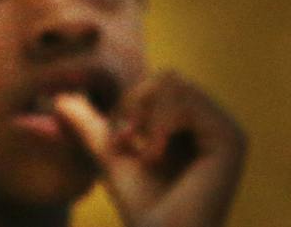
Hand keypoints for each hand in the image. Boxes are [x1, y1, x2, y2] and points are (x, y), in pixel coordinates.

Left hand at [55, 71, 245, 226]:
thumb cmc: (142, 211)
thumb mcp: (113, 160)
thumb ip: (93, 128)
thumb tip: (59, 99)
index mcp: (197, 128)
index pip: (163, 84)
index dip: (133, 101)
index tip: (117, 139)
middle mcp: (216, 126)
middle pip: (171, 78)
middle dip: (137, 103)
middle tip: (124, 140)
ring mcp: (227, 131)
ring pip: (177, 85)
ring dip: (147, 116)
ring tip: (142, 153)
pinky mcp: (231, 139)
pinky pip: (188, 102)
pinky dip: (161, 124)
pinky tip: (155, 156)